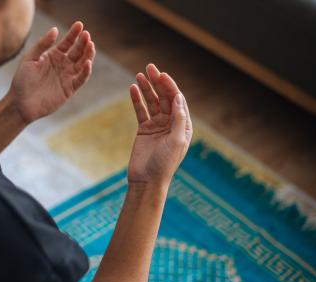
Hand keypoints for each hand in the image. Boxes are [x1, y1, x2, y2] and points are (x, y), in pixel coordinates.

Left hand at [7, 22, 95, 123]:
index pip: (67, 42)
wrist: (20, 103)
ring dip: (88, 54)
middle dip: (83, 42)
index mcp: (53, 56)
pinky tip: (87, 63)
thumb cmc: (22, 81)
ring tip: (90, 45)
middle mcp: (62, 65)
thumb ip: (42, 44)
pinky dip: (85, 71)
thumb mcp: (30, 59)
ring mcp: (67, 77)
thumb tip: (55, 29)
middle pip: (77, 51)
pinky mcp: (69, 89)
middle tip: (87, 34)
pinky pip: (81, 79)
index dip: (73, 33)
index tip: (79, 24)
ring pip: (82, 64)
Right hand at [127, 64, 192, 183]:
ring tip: (139, 75)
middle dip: (157, 82)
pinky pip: (140, 111)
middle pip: (164, 97)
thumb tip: (178, 97)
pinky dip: (136, 100)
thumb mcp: (176, 140)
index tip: (161, 75)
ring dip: (146, 88)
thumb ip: (177, 118)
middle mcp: (171, 123)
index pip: (176, 99)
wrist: (147, 180)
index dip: (169, 86)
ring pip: (151, 102)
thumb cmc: (165, 163)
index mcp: (183, 125)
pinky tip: (132, 89)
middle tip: (149, 68)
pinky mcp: (144, 129)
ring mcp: (157, 125)